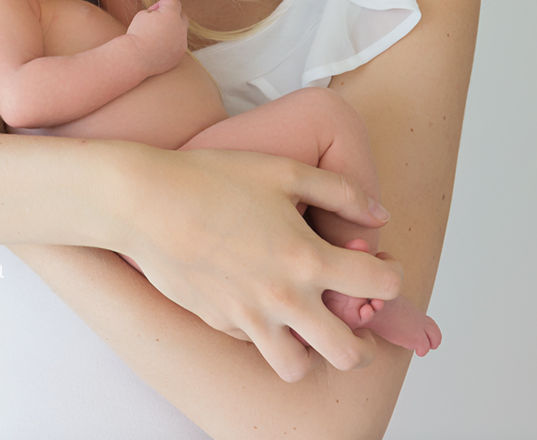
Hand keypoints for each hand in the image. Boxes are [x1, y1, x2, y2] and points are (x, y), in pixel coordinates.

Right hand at [115, 145, 401, 380]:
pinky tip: (256, 298)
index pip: (381, 286)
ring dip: (310, 350)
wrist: (145, 203)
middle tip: (353, 315)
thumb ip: (340, 190)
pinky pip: (253, 344)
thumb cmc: (211, 179)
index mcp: (308, 258)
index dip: (391, 274)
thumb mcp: (283, 170)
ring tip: (306, 323)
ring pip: (298, 367)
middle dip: (362, 339)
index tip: (379, 266)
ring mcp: (249, 318)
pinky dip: (263, 332)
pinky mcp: (219, 323)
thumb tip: (379, 215)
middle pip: (349, 352)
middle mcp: (284, 299)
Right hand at [125, 0, 188, 75]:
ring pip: (180, 31)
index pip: (173, 2)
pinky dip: (171, 44)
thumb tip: (164, 16)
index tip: (151, 12)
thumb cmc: (136, 34)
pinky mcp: (180, 54)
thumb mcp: (143, 14)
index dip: (161, 4)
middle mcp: (180, 27)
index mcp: (171, 15)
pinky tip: (158, 47)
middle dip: (170, 16)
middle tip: (156, 22)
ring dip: (171, 30)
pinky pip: (178, 44)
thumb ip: (157, 12)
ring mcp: (182, 42)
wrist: (135, 58)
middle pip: (181, 15)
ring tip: (155, 36)